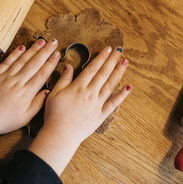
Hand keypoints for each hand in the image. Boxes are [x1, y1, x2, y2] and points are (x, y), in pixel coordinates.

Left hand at [0, 39, 59, 145]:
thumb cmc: (5, 120)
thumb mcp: (26, 118)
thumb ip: (38, 103)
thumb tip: (47, 91)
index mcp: (27, 93)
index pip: (42, 74)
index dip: (51, 63)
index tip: (58, 54)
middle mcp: (18, 82)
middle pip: (34, 64)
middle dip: (45, 51)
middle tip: (53, 42)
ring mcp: (6, 77)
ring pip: (22, 60)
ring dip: (33, 49)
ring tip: (41, 41)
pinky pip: (7, 62)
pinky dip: (15, 53)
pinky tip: (22, 47)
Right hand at [29, 46, 130, 174]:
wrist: (61, 134)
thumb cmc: (54, 115)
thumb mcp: (54, 94)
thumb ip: (64, 79)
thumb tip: (69, 66)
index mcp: (78, 87)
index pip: (92, 68)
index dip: (101, 57)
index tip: (108, 49)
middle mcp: (90, 93)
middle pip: (103, 73)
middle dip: (112, 60)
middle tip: (119, 51)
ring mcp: (97, 104)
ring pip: (111, 85)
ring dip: (118, 73)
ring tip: (125, 62)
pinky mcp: (101, 115)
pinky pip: (113, 103)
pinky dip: (122, 95)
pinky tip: (128, 87)